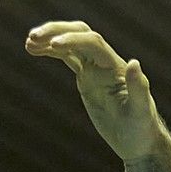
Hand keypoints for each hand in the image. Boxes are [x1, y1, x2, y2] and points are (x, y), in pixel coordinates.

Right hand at [26, 21, 170, 164]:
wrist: (139, 140)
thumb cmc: (142, 128)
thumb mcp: (140, 112)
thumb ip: (138, 88)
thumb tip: (134, 63)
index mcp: (115, 67)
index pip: (92, 43)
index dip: (73, 40)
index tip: (53, 45)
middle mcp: (104, 62)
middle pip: (80, 33)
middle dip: (57, 31)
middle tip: (33, 37)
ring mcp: (94, 69)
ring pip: (70, 43)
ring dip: (50, 38)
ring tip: (28, 42)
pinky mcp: (86, 78)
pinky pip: (66, 57)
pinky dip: (50, 51)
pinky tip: (33, 50)